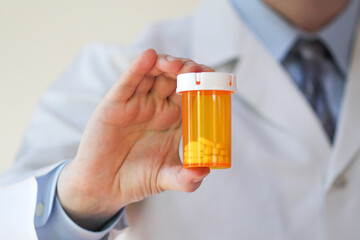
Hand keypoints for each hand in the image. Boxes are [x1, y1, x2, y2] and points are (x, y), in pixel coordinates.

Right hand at [57, 49, 212, 229]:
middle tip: (198, 70)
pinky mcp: (115, 104)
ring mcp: (136, 103)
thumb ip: (186, 179)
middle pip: (174, 78)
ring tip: (179, 66)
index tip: (213, 79)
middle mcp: (156, 107)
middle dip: (187, 70)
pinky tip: (149, 57)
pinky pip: (128, 82)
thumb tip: (205, 172)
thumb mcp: (166, 179)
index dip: (201, 83)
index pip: (190, 93)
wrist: (104, 187)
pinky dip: (138, 68)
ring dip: (167, 64)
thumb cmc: (136, 179)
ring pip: (152, 74)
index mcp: (172, 119)